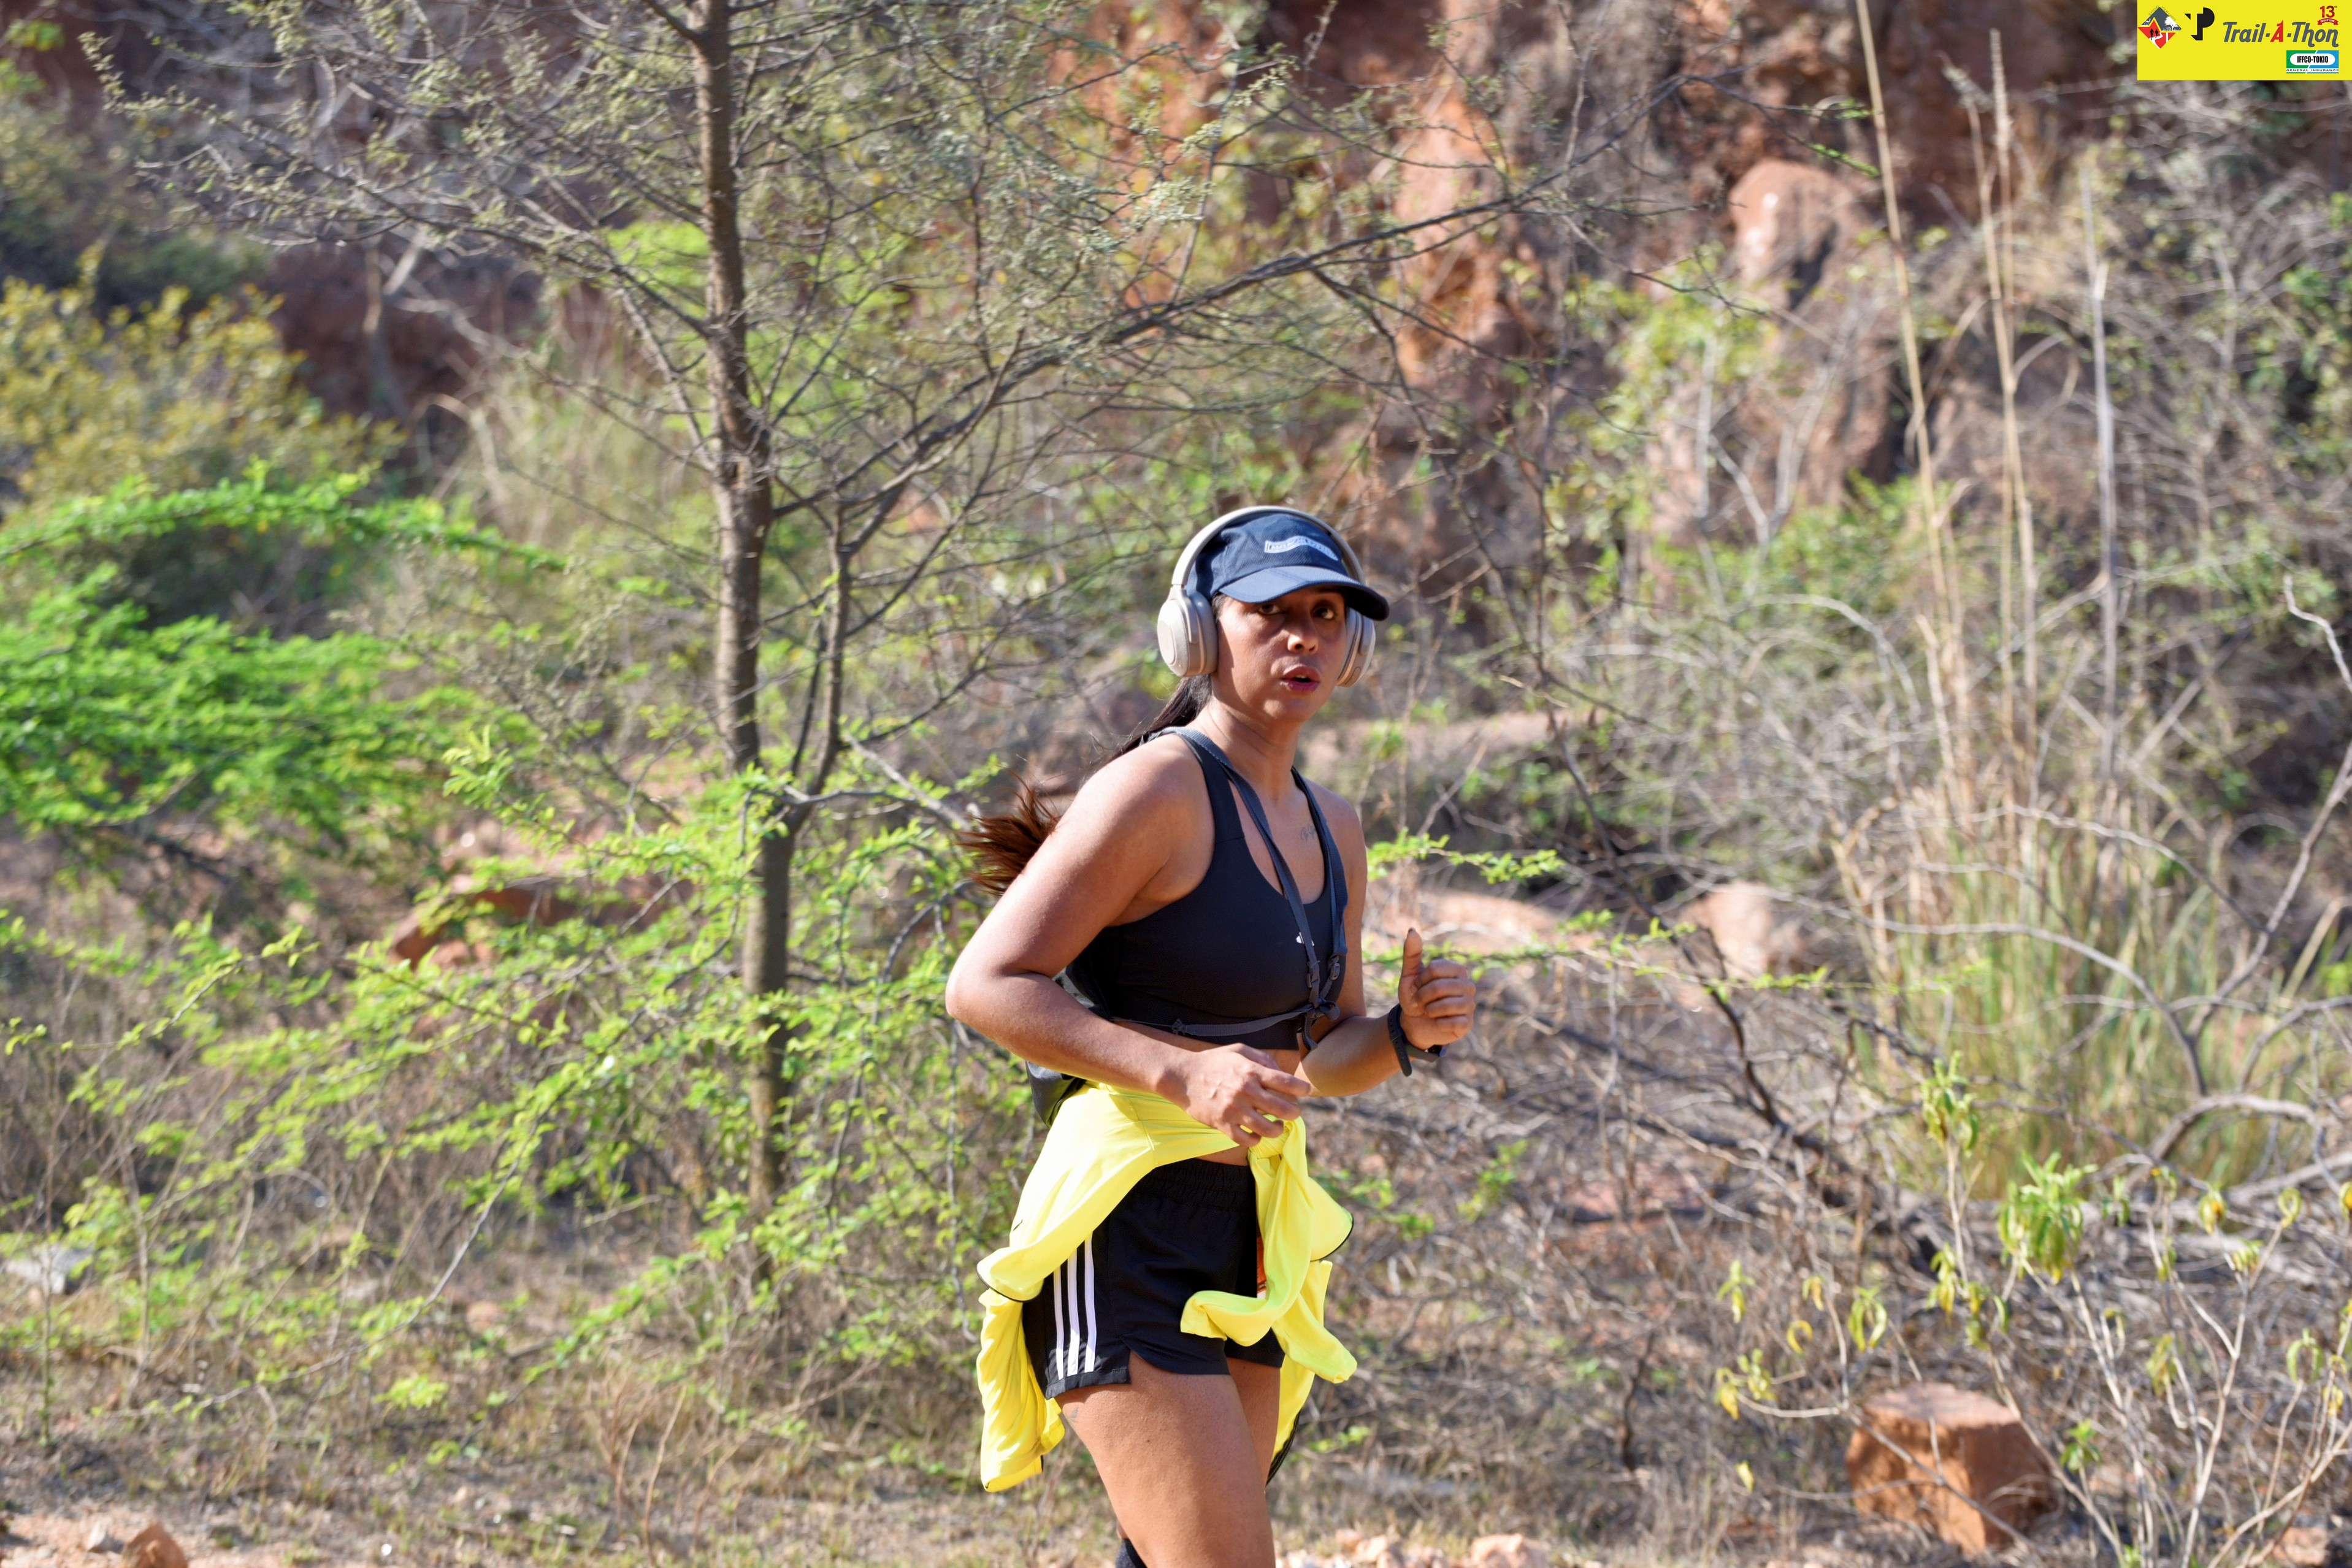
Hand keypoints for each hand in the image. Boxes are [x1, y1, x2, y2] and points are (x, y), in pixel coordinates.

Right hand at [1166, 1043, 1311, 1147]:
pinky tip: (1258, 1134)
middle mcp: (1246, 1091)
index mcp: (1251, 1071)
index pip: (1286, 1083)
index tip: (1305, 1091)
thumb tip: (1283, 1072)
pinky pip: (1246, 1139)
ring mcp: (1234, 1110)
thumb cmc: (1213, 1062)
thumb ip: (1263, 1059)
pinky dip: (1256, 1139)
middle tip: (1292, 1112)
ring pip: (1268, 1128)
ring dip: (1278, 1129)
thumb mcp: (1239, 1050)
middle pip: (1284, 1109)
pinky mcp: (1222, 1124)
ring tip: (1278, 1125)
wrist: (1183, 1076)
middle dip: (1294, 1112)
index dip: (1301, 1089)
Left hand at [1398, 928, 1474, 1049]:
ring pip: (1446, 1005)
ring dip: (1429, 1010)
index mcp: (1456, 970)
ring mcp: (1470, 1005)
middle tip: (1418, 1002)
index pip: (1436, 969)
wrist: (1414, 1024)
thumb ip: (1411, 953)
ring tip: (1428, 1012)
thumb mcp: (1409, 976)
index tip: (1416, 987)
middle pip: (1439, 986)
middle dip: (1422, 996)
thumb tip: (1412, 930)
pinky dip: (1438, 1023)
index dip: (1420, 980)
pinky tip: (1438, 1023)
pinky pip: (1452, 1022)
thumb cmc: (1415, 997)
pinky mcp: (1467, 1024)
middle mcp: (1467, 986)